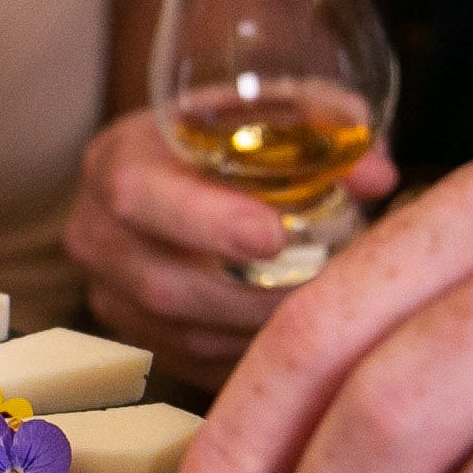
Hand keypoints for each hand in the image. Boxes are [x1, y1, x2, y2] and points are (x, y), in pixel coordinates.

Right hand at [64, 109, 399, 385]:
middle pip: (162, 283)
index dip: (206, 222)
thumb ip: (321, 127)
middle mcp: (95, 232)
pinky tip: (294, 330)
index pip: (139, 195)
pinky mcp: (132, 339)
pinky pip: (194, 361)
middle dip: (252, 294)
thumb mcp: (265, 111)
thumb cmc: (226, 138)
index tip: (275, 236)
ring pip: (184, 333)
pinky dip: (251, 349)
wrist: (173, 177)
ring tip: (325, 310)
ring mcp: (108, 293)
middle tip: (324, 288)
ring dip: (259, 327)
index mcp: (115, 160)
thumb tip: (377, 178)